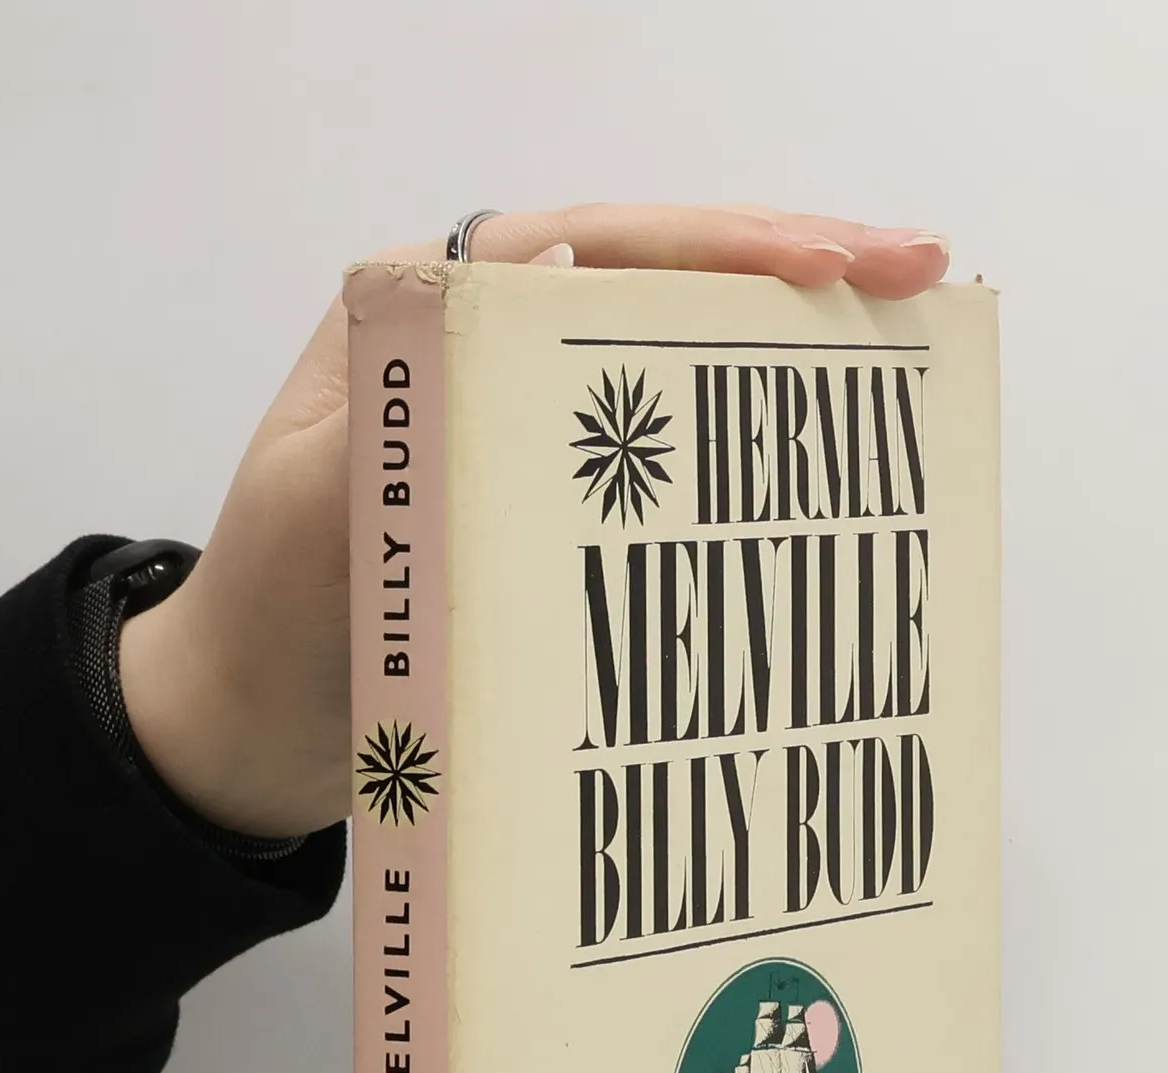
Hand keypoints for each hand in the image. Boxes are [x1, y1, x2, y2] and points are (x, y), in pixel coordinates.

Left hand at [118, 205, 951, 839]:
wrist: (249, 733)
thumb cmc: (268, 621)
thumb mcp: (312, 507)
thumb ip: (406, 404)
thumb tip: (525, 292)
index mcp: (425, 314)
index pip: (599, 244)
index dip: (726, 247)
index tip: (835, 264)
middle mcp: (486, 350)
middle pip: (659, 283)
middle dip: (790, 272)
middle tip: (918, 272)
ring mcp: (525, 429)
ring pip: (674, 364)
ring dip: (781, 354)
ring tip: (899, 344)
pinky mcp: (549, 508)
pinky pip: (662, 459)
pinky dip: (742, 455)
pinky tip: (815, 461)